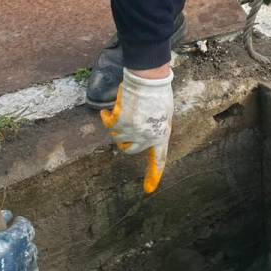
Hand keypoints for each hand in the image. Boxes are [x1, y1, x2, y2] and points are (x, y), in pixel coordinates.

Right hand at [100, 68, 172, 193]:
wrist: (149, 80)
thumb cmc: (158, 93)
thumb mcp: (163, 115)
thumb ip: (154, 128)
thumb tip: (142, 136)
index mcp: (161, 135)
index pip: (159, 159)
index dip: (153, 175)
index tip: (149, 190)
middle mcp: (147, 137)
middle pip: (130, 150)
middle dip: (125, 140)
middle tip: (126, 126)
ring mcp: (133, 132)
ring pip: (117, 137)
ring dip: (117, 126)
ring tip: (125, 111)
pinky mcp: (120, 123)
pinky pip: (109, 124)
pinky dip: (107, 117)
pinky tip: (111, 110)